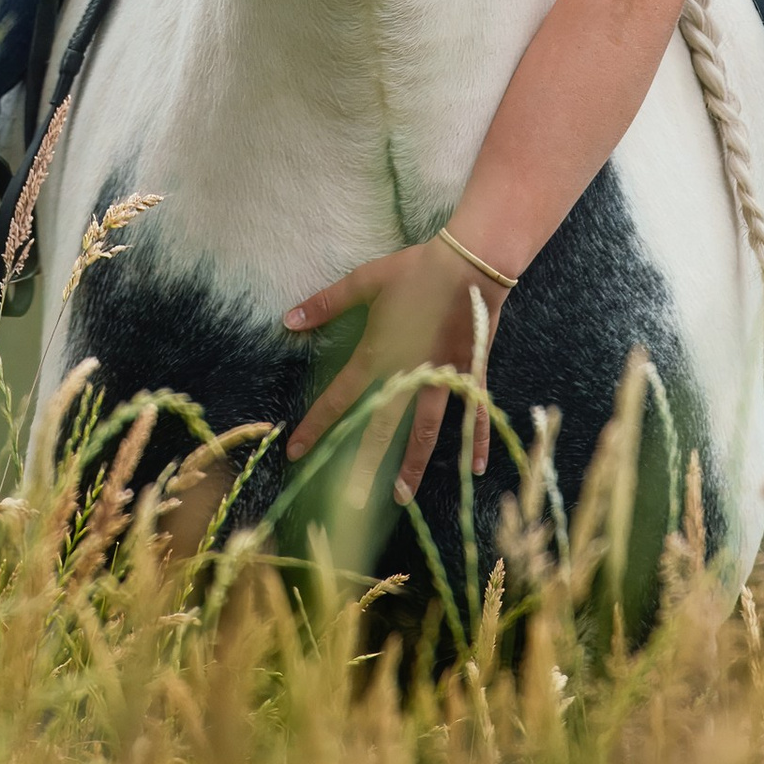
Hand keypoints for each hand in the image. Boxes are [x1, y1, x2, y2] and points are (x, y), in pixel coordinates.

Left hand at [284, 234, 506, 494]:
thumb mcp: (365, 281)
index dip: (316, 426)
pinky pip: (473, 414)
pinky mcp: (469, 374)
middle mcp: (407, 376)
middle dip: (364, 465)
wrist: (470, 263)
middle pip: (381, 429)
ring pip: (426, 433)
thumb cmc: (416, 270)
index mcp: (377, 357)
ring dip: (413, 465)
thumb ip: (326, 304)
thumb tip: (288, 320)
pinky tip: (475, 468)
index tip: (297, 450)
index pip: (339, 400)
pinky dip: (474, 440)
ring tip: (402, 496)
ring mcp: (441, 379)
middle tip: (351, 501)